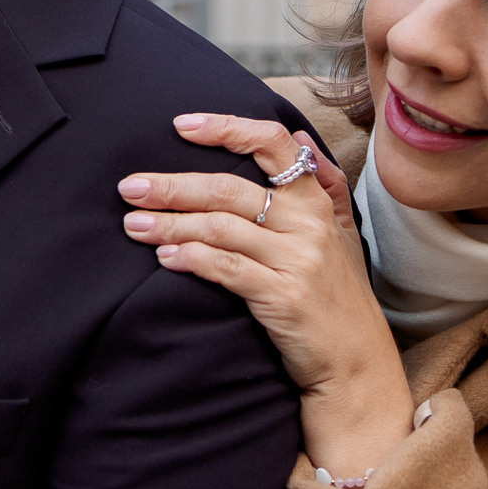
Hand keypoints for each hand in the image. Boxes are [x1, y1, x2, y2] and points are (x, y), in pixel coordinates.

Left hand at [119, 114, 416, 476]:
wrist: (357, 362)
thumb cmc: (338, 295)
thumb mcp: (341, 233)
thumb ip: (321, 184)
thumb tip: (296, 134)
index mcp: (316, 201)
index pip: (273, 145)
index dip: (226, 128)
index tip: (180, 125)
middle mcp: (308, 224)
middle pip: (229, 189)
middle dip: (173, 185)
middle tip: (130, 186)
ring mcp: (297, 261)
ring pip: (220, 228)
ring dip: (170, 224)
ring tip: (132, 224)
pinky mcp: (283, 297)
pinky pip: (227, 269)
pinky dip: (192, 259)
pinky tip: (164, 257)